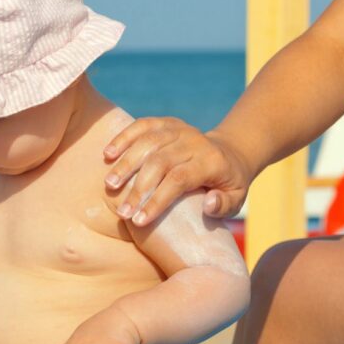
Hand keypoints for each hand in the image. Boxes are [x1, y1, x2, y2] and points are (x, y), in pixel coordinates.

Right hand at [103, 117, 253, 225]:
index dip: (157, 200)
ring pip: (147, 141)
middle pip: (159, 162)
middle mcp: (194, 141)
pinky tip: (107, 153)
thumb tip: (208, 203)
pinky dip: (124, 137)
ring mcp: (179, 129)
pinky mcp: (166, 122)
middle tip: (121, 211)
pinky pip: (142, 125)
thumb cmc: (228, 185)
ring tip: (109, 184)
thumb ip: (224, 205)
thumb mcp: (236, 199)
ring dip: (126, 163)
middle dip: (138, 188)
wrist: (230, 152)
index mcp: (211, 161)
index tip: (139, 220)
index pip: (179, 179)